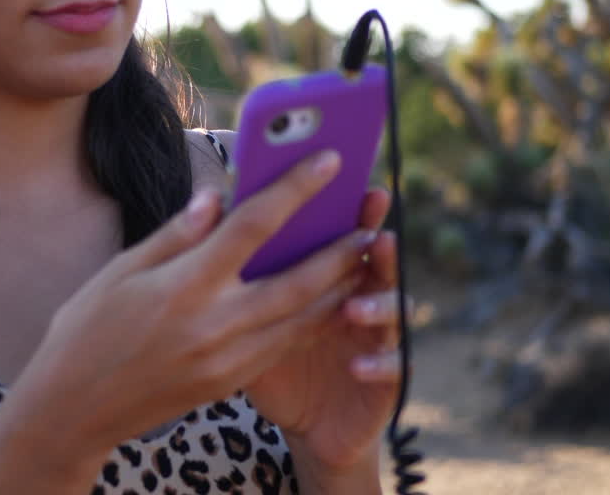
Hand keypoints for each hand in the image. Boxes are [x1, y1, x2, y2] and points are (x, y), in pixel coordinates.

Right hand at [2, 150, 364, 463]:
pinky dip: (311, 322)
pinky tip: (326, 302)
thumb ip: (175, 234)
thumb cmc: (86, 330)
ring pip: (301, 320)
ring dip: (337, 289)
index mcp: (183, 286)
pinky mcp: (228, 383)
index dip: (296, 190)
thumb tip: (216, 197)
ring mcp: (225, 360)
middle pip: (296, 281)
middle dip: (339, 250)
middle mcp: (212, 324)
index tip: (328, 161)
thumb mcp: (120, 271)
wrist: (72, 409)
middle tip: (369, 222)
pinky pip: (282, 347)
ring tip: (361, 260)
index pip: (253, 227)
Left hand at [244, 187, 404, 472]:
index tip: (351, 184)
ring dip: (379, 305)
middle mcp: (360, 303)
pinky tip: (359, 366)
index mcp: (327, 281)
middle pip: (376, 266)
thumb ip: (238, 269)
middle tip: (376, 231)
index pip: (341, 237)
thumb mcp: (246, 317)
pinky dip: (381, 365)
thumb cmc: (274, 362)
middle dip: (377, 245)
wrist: (305, 426)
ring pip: (392, 314)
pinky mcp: (386, 384)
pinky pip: (395, 371)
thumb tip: (213, 209)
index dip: (351, 212)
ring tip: (355, 305)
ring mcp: (377, 342)